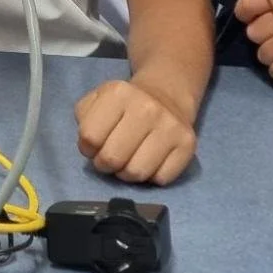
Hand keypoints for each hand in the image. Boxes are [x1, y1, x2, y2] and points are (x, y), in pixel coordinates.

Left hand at [74, 78, 197, 184]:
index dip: (87, 148)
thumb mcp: (97, 99)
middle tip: (109, 158)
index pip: (90, 137)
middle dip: (105, 164)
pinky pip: (161, 179)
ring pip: (136, 173)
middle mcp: (147, 108)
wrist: (165, 95)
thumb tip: (89, 145)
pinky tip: (149, 161)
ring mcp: (170, 126)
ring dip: (126, 173)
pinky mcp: (188, 144)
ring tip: (128, 160)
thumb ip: (84, 119)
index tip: (94, 145)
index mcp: (119, 93)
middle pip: (112, 159)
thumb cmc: (123, 104)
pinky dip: (151, 176)